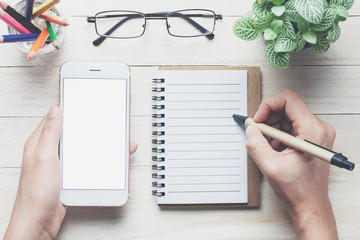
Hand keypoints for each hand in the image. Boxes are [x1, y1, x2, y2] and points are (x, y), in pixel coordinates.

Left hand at [5, 106, 137, 239]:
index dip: (69, 111)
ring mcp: (59, 165)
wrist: (39, 221)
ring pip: (80, 150)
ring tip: (110, 143)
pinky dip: (93, 161)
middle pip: (72, 135)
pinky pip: (83, 164)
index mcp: (40, 143)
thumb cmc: (35, 193)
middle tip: (103, 124)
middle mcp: (49, 152)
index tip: (84, 105)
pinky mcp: (68, 177)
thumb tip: (55, 110)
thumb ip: (50, 132)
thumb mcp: (44, 156)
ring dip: (94, 146)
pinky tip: (102, 161)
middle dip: (88, 129)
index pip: (55, 120)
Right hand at [246, 90, 337, 239]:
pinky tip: (275, 149)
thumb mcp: (269, 166)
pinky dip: (279, 135)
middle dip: (268, 119)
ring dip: (273, 128)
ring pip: (288, 117)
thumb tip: (250, 129)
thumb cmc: (297, 189)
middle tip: (258, 133)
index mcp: (312, 131)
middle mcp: (319, 128)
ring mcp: (317, 133)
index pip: (288, 99)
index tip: (258, 120)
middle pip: (287, 107)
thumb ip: (256, 144)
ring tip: (268, 146)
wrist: (310, 204)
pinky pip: (291, 126)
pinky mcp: (313, 139)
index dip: (268, 106)